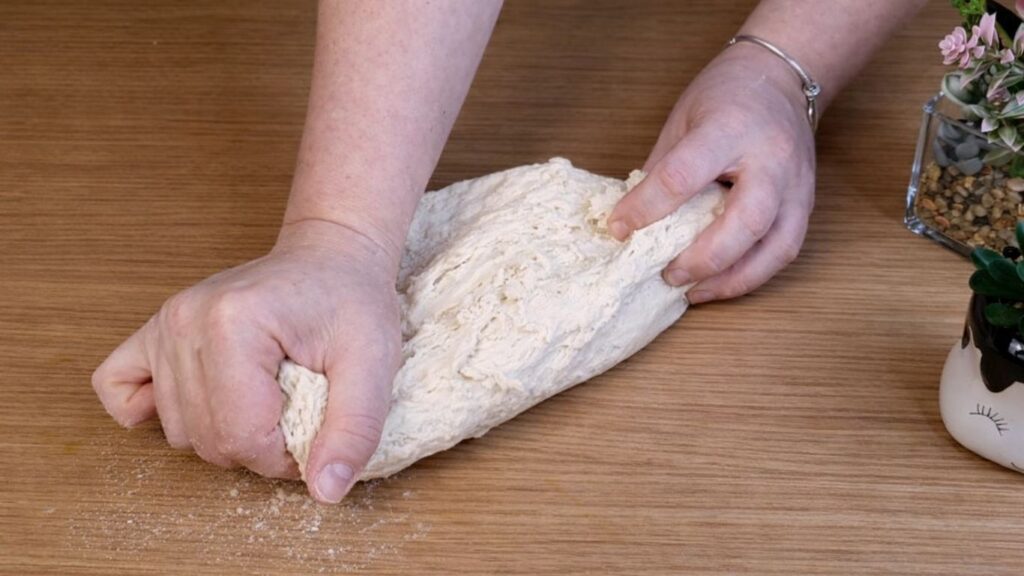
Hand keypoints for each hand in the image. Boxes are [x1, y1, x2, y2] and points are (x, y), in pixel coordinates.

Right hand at [91, 220, 401, 502]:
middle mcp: (185, 321)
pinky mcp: (153, 330)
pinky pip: (117, 389)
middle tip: (297, 414)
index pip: (241, 437)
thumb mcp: (374, 364)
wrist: (330, 256)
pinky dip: (152, 411)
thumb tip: (325, 490)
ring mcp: (163, 324)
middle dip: (258, 447)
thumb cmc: (353, 301)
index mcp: (234, 324)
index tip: (316, 428)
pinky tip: (202, 401)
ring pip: (178, 430)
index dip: (285, 455)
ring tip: (266, 398)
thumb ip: (354, 430)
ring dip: (224, 432)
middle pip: (207, 439)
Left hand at [608, 43, 815, 303]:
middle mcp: (771, 159)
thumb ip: (662, 171)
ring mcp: (797, 185)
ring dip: (731, 279)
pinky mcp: (807, 204)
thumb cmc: (724, 96)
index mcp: (729, 128)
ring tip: (692, 291)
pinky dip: (751, 275)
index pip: (683, 176)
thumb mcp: (681, 120)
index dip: (646, 208)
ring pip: (775, 247)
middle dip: (702, 258)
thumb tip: (633, 223)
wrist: (782, 77)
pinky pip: (784, 251)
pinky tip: (719, 283)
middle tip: (667, 274)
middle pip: (745, 222)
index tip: (618, 229)